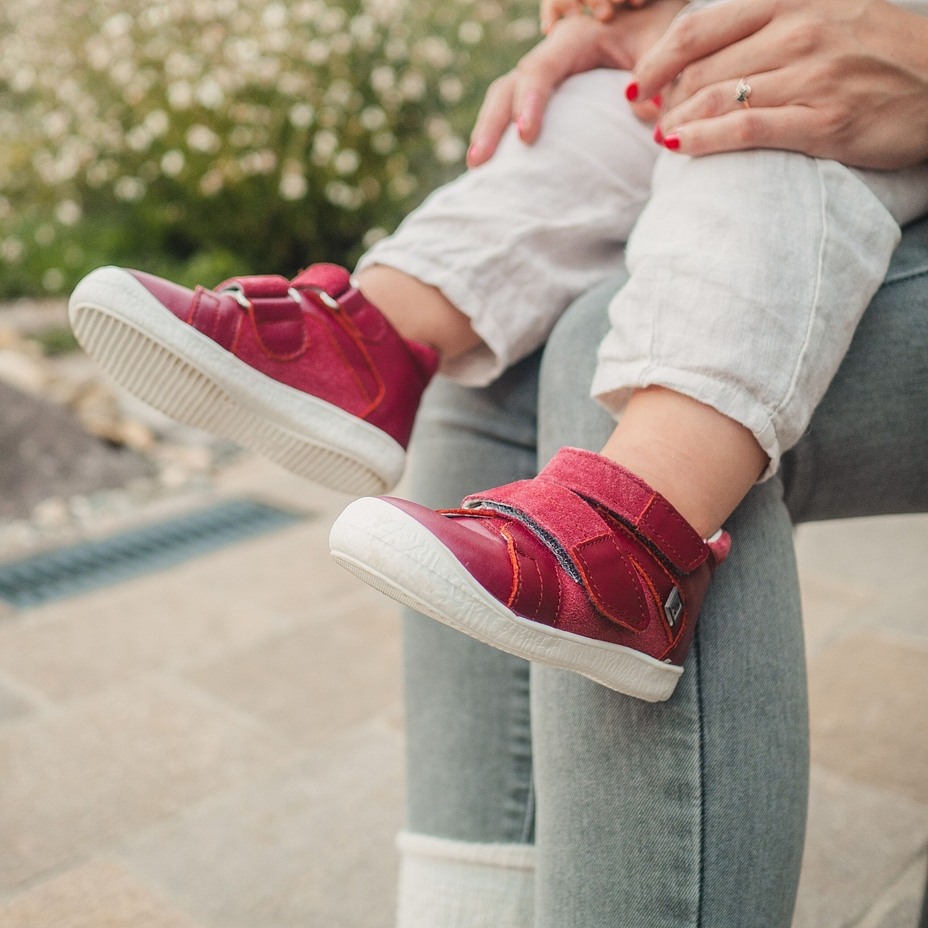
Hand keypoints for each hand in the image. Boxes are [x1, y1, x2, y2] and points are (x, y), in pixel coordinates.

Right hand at [469, 0, 684, 167]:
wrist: (661, 27)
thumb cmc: (662, 35)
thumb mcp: (664, 49)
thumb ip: (658, 78)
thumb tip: (647, 112)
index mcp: (575, 38)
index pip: (540, 71)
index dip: (530, 103)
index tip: (526, 138)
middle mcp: (554, 55)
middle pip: (510, 86)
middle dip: (492, 124)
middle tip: (478, 163)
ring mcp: (549, 76)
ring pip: (506, 98)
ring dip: (490, 131)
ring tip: (477, 167)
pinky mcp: (552, 95)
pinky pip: (518, 111)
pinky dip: (504, 135)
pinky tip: (496, 164)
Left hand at [632, 0, 927, 168]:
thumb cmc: (872, 52)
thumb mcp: (822, 12)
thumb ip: (764, 25)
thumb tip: (702, 52)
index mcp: (790, 1)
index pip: (698, 29)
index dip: (657, 60)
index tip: (638, 84)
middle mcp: (798, 32)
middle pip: (701, 70)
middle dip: (664, 98)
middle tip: (649, 119)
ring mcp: (811, 77)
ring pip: (716, 98)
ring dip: (677, 120)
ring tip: (663, 135)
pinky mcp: (824, 122)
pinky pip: (745, 129)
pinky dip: (702, 138)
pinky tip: (678, 146)